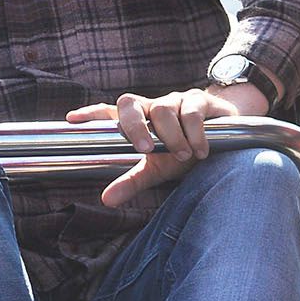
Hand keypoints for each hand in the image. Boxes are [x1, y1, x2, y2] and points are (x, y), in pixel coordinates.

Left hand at [67, 84, 252, 207]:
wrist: (227, 135)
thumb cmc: (184, 151)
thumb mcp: (158, 170)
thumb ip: (132, 182)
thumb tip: (106, 201)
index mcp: (138, 121)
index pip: (108, 112)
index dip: (91, 113)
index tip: (72, 120)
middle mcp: (151, 107)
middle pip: (129, 103)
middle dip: (133, 126)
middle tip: (145, 151)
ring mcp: (174, 100)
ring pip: (162, 109)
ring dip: (171, 136)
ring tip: (182, 157)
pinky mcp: (199, 100)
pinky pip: (191, 111)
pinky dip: (194, 133)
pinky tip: (200, 151)